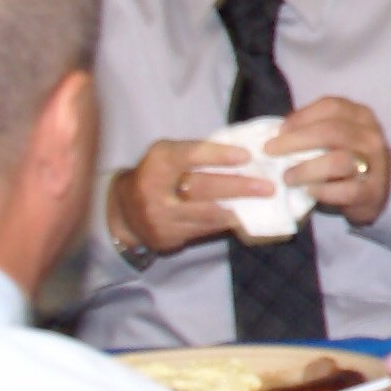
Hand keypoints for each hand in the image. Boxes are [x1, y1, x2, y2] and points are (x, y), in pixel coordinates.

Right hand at [111, 137, 251, 257]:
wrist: (122, 212)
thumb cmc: (156, 175)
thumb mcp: (167, 155)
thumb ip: (197, 154)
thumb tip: (243, 155)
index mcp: (157, 161)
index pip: (191, 155)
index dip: (219, 155)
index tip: (247, 156)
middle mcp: (155, 189)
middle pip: (202, 187)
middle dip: (238, 187)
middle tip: (267, 186)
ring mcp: (160, 217)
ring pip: (207, 212)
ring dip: (239, 207)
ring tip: (263, 203)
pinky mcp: (167, 237)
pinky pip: (204, 229)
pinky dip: (226, 222)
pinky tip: (245, 217)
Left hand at [268, 97, 390, 225]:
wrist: (374, 193)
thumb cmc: (345, 160)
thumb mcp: (336, 137)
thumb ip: (313, 129)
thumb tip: (277, 132)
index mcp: (361, 115)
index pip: (331, 106)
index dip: (302, 116)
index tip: (279, 130)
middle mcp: (371, 135)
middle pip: (331, 132)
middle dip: (295, 141)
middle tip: (270, 152)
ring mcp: (375, 164)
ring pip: (338, 161)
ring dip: (306, 169)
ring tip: (287, 177)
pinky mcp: (372, 191)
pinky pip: (345, 190)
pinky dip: (322, 191)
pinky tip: (307, 191)